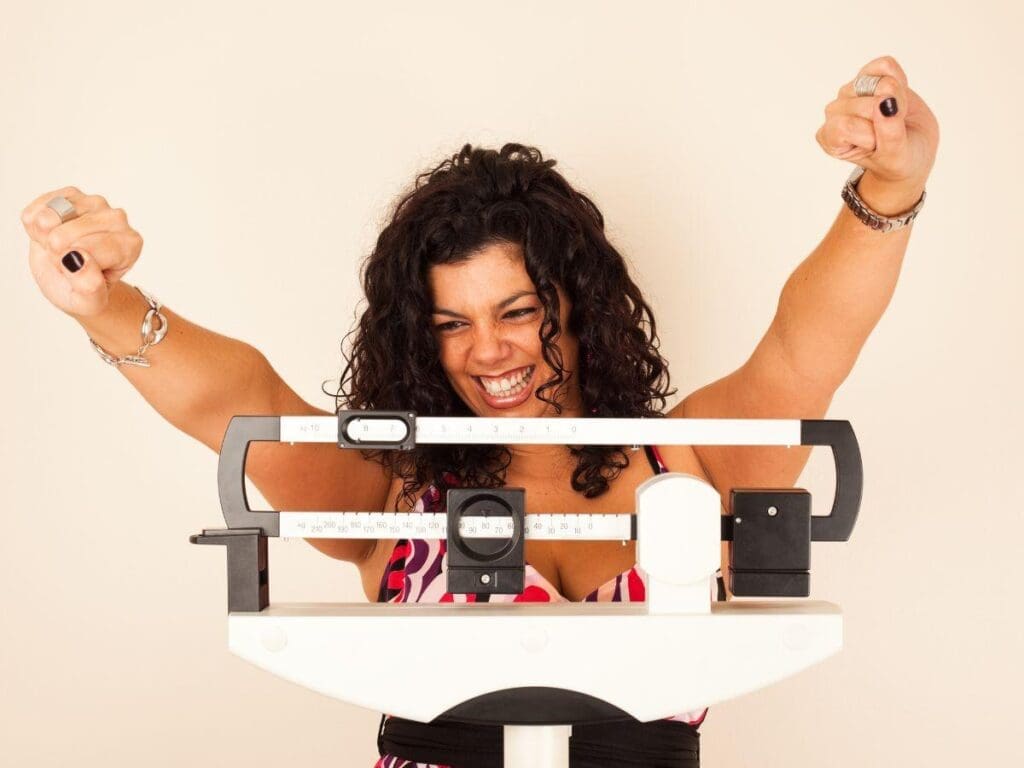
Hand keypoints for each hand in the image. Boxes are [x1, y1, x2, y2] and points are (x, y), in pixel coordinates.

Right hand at [21, 187, 143, 317]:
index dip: (73, 267)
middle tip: (68, 260)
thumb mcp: (89, 302)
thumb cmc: (84, 287)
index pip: (89, 252)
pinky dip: (34, 226)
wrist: (70, 276)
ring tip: (58, 247)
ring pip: (50, 217)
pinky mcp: (70, 193)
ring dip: (44, 237)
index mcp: (130, 245)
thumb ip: (90, 288)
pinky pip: (37, 209)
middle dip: (57, 253)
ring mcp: (94, 202)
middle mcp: (118, 219)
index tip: (81, 272)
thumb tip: (78, 261)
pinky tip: (48, 234)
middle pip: (66, 235)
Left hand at [816, 56, 939, 190]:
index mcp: (830, 138)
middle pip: (865, 104)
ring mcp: (849, 92)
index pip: (846, 127)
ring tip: (896, 115)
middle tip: (894, 130)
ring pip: (877, 83)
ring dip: (897, 100)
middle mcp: (835, 113)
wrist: (912, 149)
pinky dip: (901, 80)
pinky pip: (886, 65)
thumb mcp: (895, 156)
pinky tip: (898, 96)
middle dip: (889, 117)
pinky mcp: (869, 75)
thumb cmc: (898, 158)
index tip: (879, 146)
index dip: (871, 136)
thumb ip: (889, 134)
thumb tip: (886, 101)